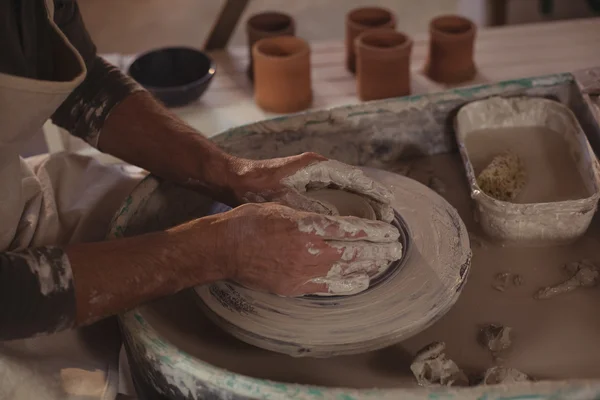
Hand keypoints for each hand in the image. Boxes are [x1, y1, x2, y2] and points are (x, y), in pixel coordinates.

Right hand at [195, 203, 401, 295]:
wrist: (225, 247)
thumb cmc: (251, 220)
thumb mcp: (284, 207)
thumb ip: (312, 216)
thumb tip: (336, 222)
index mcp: (308, 225)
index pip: (352, 230)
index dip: (374, 231)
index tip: (390, 231)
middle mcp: (309, 250)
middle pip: (354, 252)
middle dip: (379, 250)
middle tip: (397, 249)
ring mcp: (303, 272)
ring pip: (345, 271)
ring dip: (369, 267)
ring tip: (385, 263)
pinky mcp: (295, 286)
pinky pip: (329, 288)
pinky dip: (349, 284)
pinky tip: (363, 281)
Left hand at [228, 153, 394, 222]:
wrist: (234, 180)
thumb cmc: (257, 186)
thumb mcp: (286, 200)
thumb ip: (312, 209)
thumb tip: (339, 223)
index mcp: (316, 167)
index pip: (353, 177)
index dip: (373, 190)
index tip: (389, 202)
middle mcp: (318, 169)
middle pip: (354, 182)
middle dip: (372, 198)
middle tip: (389, 216)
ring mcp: (312, 176)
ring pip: (345, 189)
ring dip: (362, 203)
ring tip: (379, 220)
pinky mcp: (306, 185)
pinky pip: (334, 195)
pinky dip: (347, 206)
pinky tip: (354, 222)